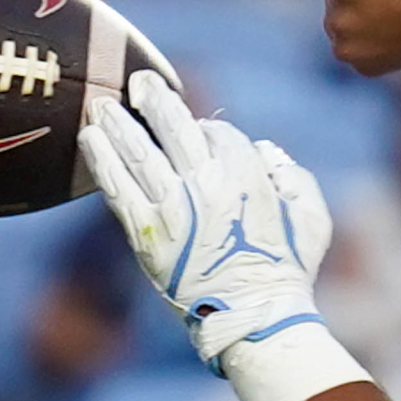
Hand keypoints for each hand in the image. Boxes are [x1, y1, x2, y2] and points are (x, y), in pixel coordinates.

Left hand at [78, 71, 330, 369]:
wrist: (254, 318)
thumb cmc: (289, 269)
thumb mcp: (312, 216)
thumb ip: (294, 175)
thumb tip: (265, 152)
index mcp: (246, 173)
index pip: (217, 132)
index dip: (208, 129)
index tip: (200, 134)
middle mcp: (204, 183)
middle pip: (172, 126)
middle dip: (154, 98)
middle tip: (138, 81)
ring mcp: (171, 207)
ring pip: (138, 151)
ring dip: (118, 122)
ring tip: (102, 104)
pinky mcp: (145, 233)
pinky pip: (117, 188)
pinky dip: (101, 160)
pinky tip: (88, 138)